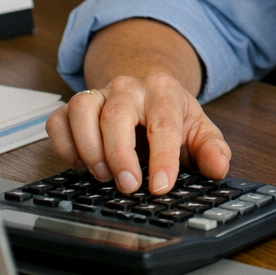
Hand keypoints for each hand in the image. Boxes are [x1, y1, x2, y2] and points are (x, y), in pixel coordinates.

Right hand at [45, 71, 232, 195]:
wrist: (147, 88)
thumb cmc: (172, 114)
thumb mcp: (199, 129)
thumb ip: (212, 149)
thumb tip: (218, 168)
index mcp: (163, 91)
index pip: (163, 123)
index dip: (163, 157)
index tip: (162, 186)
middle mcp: (127, 88)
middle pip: (116, 116)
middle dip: (120, 155)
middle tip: (129, 186)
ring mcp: (98, 94)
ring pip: (81, 111)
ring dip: (88, 149)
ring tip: (103, 175)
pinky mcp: (74, 105)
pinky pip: (58, 121)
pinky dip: (64, 146)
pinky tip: (81, 164)